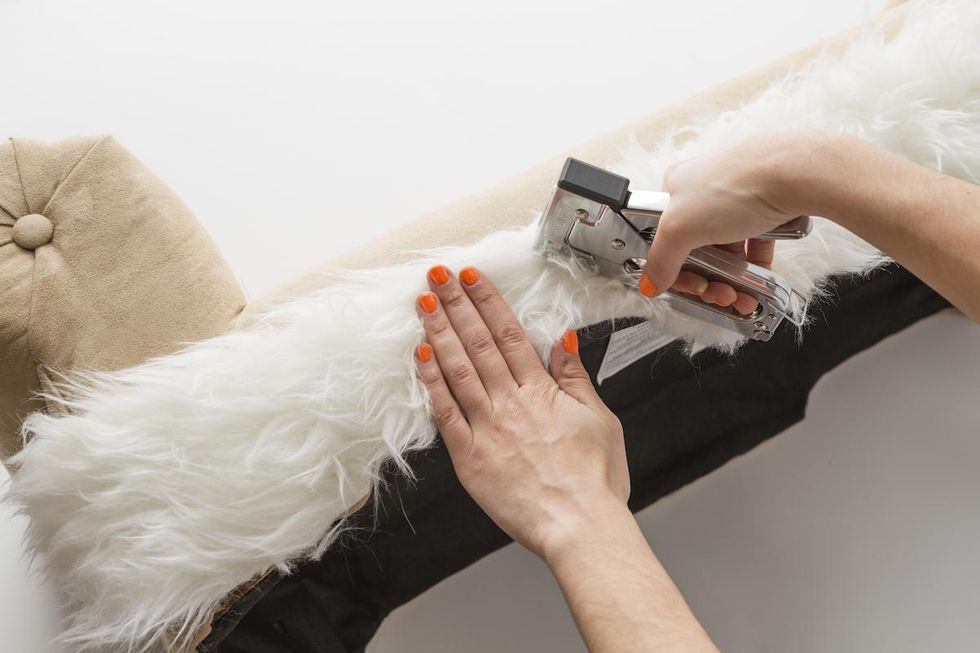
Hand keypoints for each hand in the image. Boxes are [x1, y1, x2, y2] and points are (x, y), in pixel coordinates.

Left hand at [414, 264, 628, 558]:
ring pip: (457, 370)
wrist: (579, 526)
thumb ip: (575, 377)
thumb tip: (563, 340)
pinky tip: (420, 357)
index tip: (471, 276)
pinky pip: (445, 413)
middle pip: (478, 343)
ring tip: (423, 302)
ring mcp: (487, 429)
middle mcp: (511, 403)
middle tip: (437, 274)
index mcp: (542, 391)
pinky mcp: (469, 458)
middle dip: (456, 304)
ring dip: (438, 332)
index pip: (509, 334)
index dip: (488, 301)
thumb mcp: (599, 419)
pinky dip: (431, 383)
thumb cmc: (594, 480)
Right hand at [643, 129, 820, 313]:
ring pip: (726, 249)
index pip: (664, 238)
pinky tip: (759, 280)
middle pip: (696, 248)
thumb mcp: (681, 228)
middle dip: (708, 280)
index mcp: (675, 187)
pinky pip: (754, 243)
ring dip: (732, 280)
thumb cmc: (738, 186)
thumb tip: (649, 282)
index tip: (691, 289)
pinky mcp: (765, 205)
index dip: (675, 270)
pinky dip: (754, 265)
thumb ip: (660, 260)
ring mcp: (736, 198)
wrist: (798, 172)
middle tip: (721, 296)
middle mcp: (703, 190)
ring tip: (743, 296)